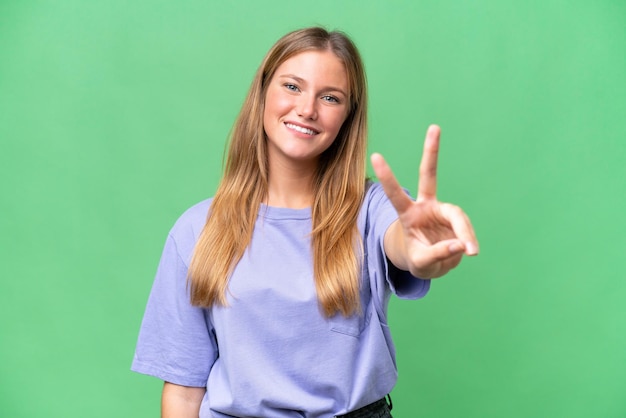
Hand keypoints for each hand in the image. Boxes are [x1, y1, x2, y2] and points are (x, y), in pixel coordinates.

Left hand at [371, 124, 477, 278]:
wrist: (431, 264)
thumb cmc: (419, 260)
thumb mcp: (422, 263)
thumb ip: (438, 254)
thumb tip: (461, 245)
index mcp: (408, 215)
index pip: (395, 194)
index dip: (387, 177)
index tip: (375, 155)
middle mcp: (425, 206)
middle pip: (429, 175)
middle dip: (431, 151)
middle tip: (434, 127)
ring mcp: (442, 211)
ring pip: (458, 217)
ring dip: (465, 234)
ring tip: (471, 252)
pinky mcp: (456, 219)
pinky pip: (466, 231)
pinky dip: (468, 242)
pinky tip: (468, 251)